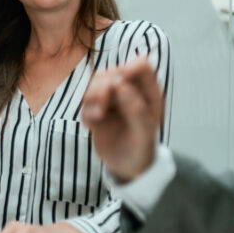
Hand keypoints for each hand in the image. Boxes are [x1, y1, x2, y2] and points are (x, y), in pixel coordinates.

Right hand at [80, 57, 162, 182]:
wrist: (126, 167)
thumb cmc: (141, 150)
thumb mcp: (144, 134)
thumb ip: (136, 110)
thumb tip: (122, 86)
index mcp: (149, 93)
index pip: (141, 66)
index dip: (128, 68)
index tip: (118, 84)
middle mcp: (130, 91)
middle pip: (112, 72)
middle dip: (103, 87)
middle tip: (102, 109)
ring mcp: (113, 99)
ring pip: (95, 82)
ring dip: (91, 97)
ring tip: (96, 117)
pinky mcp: (97, 108)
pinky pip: (85, 100)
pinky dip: (85, 111)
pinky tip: (90, 126)